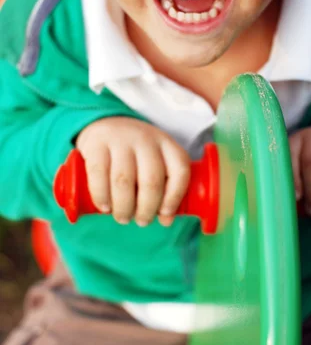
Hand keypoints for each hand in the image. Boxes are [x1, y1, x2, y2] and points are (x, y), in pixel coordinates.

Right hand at [76, 118, 190, 226]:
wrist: (105, 124)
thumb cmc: (136, 152)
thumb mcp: (156, 161)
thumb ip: (164, 187)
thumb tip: (166, 220)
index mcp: (167, 144)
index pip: (179, 171)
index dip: (175, 197)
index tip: (165, 215)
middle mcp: (146, 139)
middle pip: (151, 180)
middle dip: (147, 208)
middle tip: (142, 221)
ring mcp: (120, 139)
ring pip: (124, 181)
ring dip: (124, 207)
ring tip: (123, 218)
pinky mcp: (96, 144)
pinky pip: (99, 175)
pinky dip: (102, 196)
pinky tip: (105, 207)